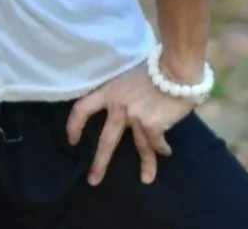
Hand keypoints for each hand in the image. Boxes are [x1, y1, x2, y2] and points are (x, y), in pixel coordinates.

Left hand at [66, 64, 195, 186]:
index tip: (71, 140)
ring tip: (146, 180)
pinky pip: (156, 143)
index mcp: (110, 91)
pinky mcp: (153, 125)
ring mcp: (136, 117)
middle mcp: (119, 106)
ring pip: (139, 146)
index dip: (74, 124)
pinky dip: (162, 149)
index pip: (83, 108)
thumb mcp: (130, 75)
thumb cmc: (155, 67)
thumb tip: (124, 105)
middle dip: (100, 163)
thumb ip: (123, 91)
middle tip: (93, 180)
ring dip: (146, 165)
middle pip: (106, 140)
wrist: (176, 68)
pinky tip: (166, 153)